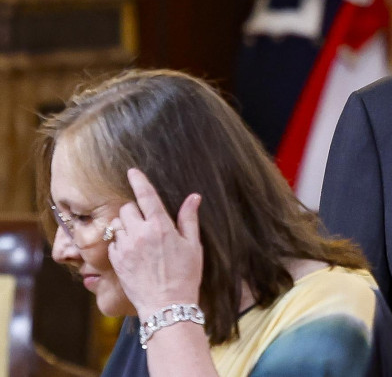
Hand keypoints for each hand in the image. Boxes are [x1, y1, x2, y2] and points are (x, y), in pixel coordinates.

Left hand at [108, 168, 203, 318]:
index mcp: (161, 227)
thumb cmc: (185, 275)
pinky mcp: (116, 260)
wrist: (166, 304)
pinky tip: (133, 252)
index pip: (146, 196)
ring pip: (118, 224)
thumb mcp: (193, 246)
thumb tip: (194, 197)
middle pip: (128, 208)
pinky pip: (114, 242)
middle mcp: (140, 233)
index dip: (139, 181)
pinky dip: (121, 242)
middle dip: (135, 210)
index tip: (132, 171)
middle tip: (147, 222)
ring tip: (139, 238)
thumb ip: (189, 219)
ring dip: (126, 226)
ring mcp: (125, 247)